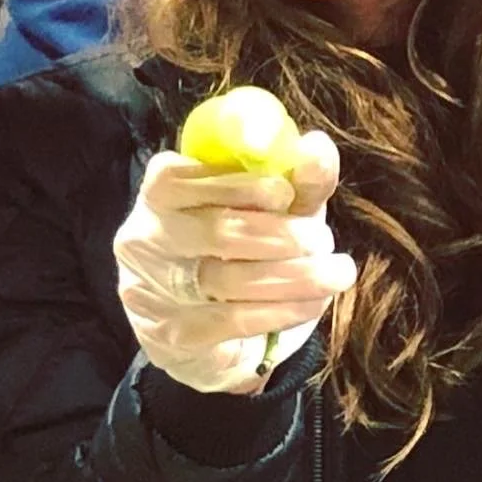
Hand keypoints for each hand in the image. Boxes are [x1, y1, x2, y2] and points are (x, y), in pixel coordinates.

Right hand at [114, 130, 355, 392]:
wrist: (212, 335)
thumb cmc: (242, 251)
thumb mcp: (271, 210)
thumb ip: (295, 180)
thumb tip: (318, 147)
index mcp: (161, 192)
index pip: (180, 178)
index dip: (236, 185)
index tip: (286, 193)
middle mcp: (144, 238)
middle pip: (214, 231)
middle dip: (279, 235)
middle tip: (321, 239)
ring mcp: (152, 290)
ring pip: (229, 279)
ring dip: (295, 276)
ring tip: (337, 273)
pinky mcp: (172, 335)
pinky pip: (233, 320)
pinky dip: (282, 310)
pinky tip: (313, 303)